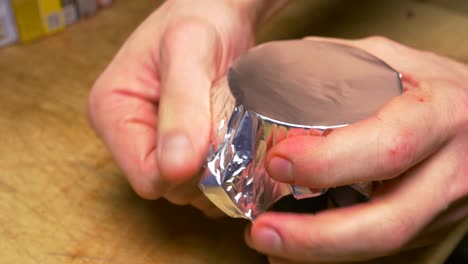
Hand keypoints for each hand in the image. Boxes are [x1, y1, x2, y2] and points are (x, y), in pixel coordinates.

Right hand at [88, 0, 281, 216]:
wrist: (217, 12)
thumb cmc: (199, 18)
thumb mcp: (189, 50)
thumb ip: (181, 104)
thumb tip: (175, 167)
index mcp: (112, 112)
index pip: (145, 177)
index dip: (184, 174)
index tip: (217, 149)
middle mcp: (127, 133)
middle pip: (165, 186)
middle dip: (202, 174)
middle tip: (231, 139)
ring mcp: (152, 140)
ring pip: (183, 187)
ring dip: (215, 175)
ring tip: (234, 138)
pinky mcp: (175, 144)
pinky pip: (197, 179)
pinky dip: (222, 174)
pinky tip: (236, 147)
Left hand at [245, 36, 467, 262]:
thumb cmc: (435, 87)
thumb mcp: (395, 61)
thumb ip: (338, 64)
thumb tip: (276, 73)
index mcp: (438, 118)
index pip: (387, 147)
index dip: (329, 161)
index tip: (277, 160)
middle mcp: (447, 172)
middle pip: (386, 223)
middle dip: (316, 237)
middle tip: (262, 231)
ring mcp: (440, 208)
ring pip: (383, 248)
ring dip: (318, 255)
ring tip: (270, 244)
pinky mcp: (429, 226)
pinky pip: (380, 250)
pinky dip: (333, 255)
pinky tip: (296, 252)